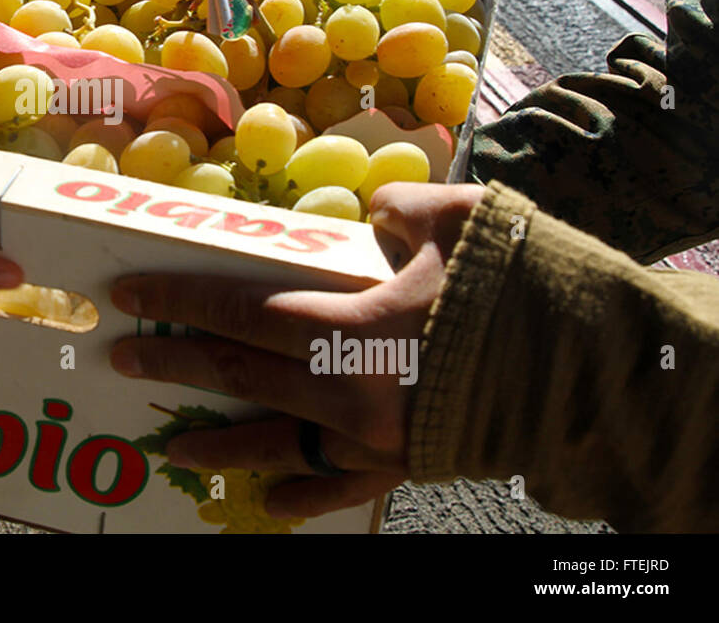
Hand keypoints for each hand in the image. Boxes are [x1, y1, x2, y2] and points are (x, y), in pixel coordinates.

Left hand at [108, 182, 485, 520]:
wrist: (594, 368)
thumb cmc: (520, 284)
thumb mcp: (454, 219)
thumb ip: (396, 212)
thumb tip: (370, 218)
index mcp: (349, 327)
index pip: (238, 309)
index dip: (179, 298)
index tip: (129, 294)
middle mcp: (347, 391)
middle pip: (241, 376)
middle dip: (178, 363)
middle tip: (125, 358)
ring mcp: (374, 439)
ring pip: (277, 443)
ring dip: (220, 445)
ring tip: (175, 446)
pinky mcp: (406, 465)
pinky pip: (341, 488)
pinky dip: (303, 497)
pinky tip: (269, 507)